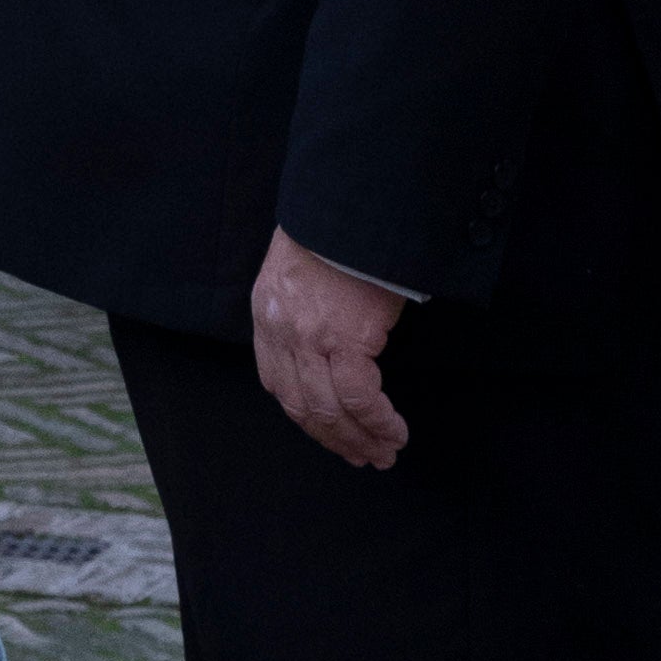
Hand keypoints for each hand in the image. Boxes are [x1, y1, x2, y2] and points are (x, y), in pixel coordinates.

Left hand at [251, 227, 413, 471]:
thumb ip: (303, 310)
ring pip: (330, 409)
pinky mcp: (343, 339)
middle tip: (363, 456)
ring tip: (384, 452)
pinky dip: (377, 421)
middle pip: (302, 406)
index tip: (330, 434)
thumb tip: (329, 346)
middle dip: (334, 438)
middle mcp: (280, 332)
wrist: (348, 204)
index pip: (277, 383)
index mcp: (266, 315)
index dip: (306, 416)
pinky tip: (394, 430)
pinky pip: (359, 396)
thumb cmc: (334, 230)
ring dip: (360, 438)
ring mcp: (309, 338)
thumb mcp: (299, 271)